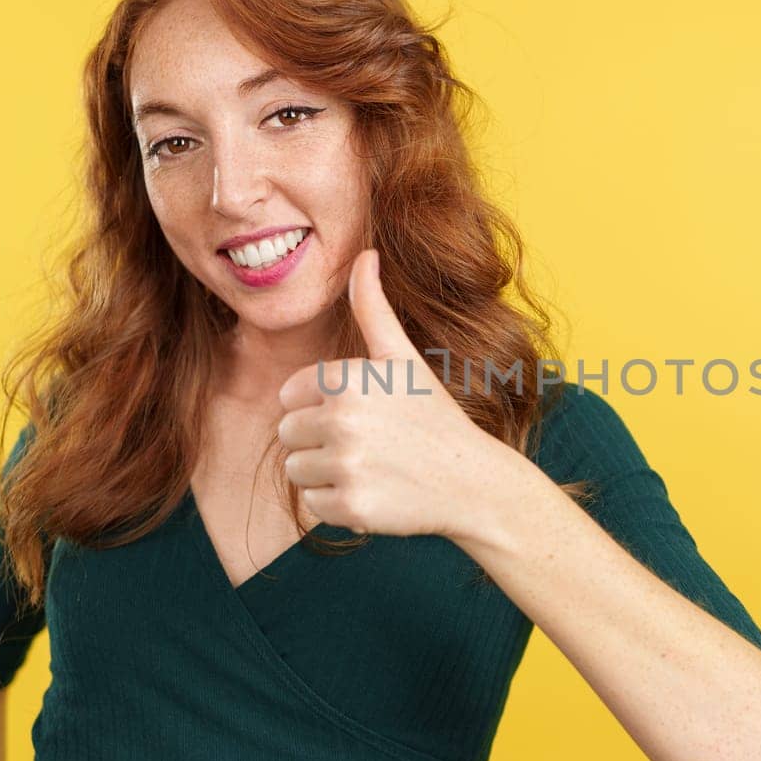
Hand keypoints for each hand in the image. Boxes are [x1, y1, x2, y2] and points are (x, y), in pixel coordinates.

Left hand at [276, 248, 501, 539]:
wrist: (472, 481)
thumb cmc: (433, 415)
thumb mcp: (403, 358)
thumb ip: (373, 308)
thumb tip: (365, 254)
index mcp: (349, 378)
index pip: (290, 396)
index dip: (321, 406)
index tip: (362, 413)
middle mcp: (344, 420)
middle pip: (288, 433)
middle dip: (319, 440)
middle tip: (368, 444)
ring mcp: (347, 465)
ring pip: (296, 470)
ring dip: (325, 473)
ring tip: (370, 467)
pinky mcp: (351, 507)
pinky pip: (313, 505)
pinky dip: (338, 505)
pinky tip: (375, 492)